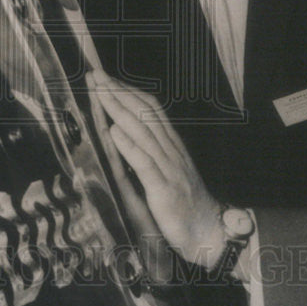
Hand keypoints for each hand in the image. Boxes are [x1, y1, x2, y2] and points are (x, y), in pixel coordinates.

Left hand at [87, 71, 223, 267]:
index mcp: (171, 145)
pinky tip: (113, 131)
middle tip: (96, 74)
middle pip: (144, 113)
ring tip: (100, 92)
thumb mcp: (168, 171)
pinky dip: (129, 145)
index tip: (106, 78)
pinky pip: (145, 163)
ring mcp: (168, 168)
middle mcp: (170, 151)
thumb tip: (123, 134)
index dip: (128, 91)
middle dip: (119, 91)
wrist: (211, 231)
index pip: (150, 108)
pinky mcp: (163, 190)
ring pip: (142, 131)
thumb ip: (150, 153)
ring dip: (119, 109)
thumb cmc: (185, 203)